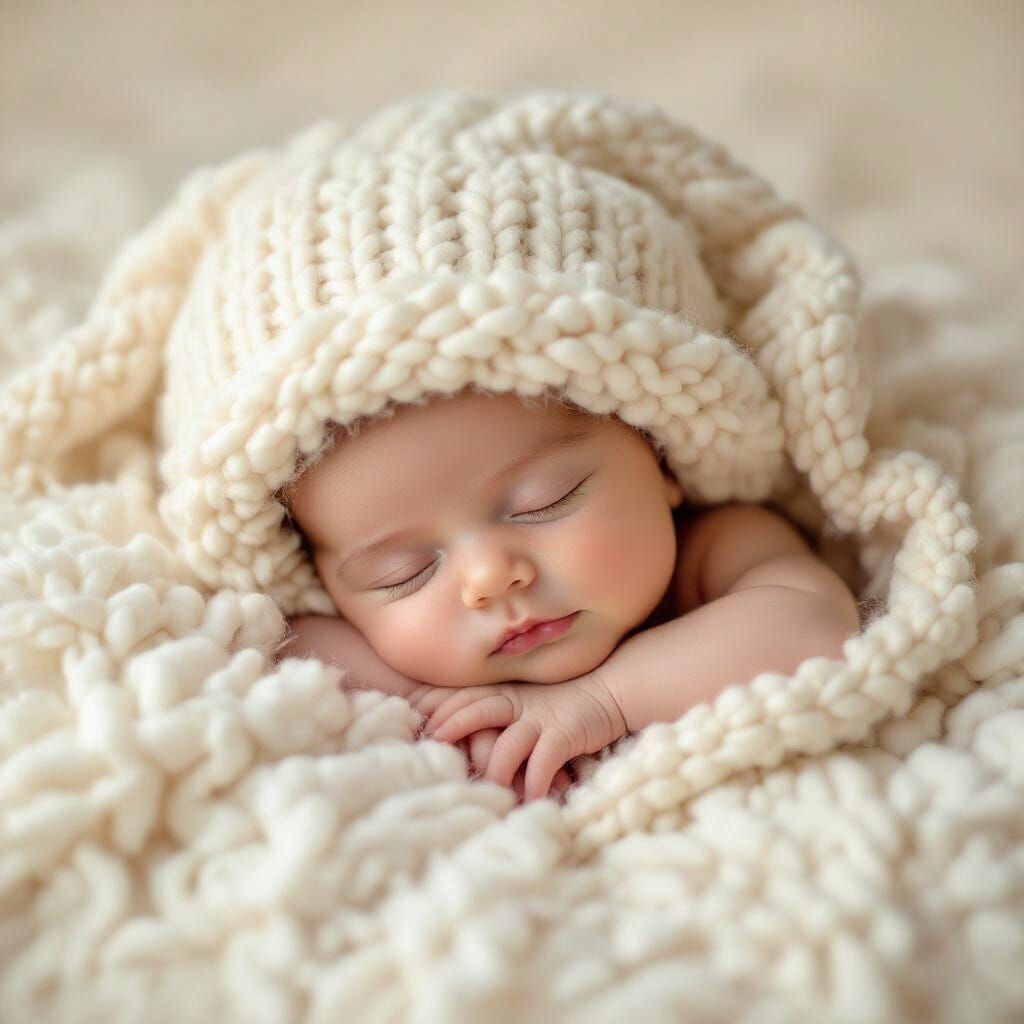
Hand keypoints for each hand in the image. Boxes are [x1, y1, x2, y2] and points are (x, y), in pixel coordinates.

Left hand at [420, 673, 626, 802]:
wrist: (608, 694)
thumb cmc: (561, 705)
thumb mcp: (523, 703)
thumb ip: (497, 715)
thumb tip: (463, 741)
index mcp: (504, 694)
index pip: (465, 696)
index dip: (440, 708)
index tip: (416, 723)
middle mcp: (517, 703)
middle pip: (477, 709)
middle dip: (453, 726)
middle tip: (432, 747)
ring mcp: (540, 718)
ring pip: (506, 745)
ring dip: (494, 772)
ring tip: (486, 796)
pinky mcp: (564, 734)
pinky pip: (543, 761)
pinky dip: (534, 784)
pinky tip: (529, 802)